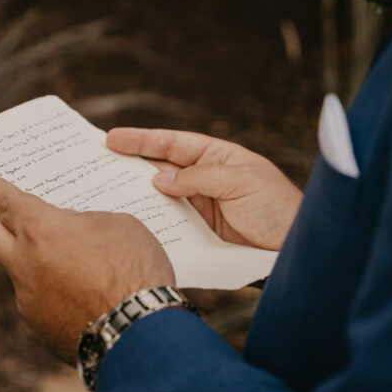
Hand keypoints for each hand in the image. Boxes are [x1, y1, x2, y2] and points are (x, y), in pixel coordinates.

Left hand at [0, 177, 174, 361]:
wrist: (140, 332)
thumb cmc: (135, 271)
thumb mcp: (117, 226)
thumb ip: (82, 222)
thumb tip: (69, 229)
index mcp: (41, 230)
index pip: (6, 202)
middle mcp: (24, 264)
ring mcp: (27, 298)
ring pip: (16, 270)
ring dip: (28, 259)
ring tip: (59, 257)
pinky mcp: (39, 325)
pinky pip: (38, 300)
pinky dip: (51, 291)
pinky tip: (76, 292)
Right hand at [107, 128, 302, 250]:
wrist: (296, 252)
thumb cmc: (278, 209)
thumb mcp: (240, 183)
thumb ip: (198, 178)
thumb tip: (159, 179)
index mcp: (218, 158)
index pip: (173, 144)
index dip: (143, 140)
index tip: (112, 139)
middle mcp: (205, 180)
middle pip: (160, 168)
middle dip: (130, 165)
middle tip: (96, 163)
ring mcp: (201, 207)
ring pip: (160, 197)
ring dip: (135, 195)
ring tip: (103, 192)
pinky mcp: (199, 234)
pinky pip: (168, 224)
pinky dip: (150, 222)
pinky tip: (130, 222)